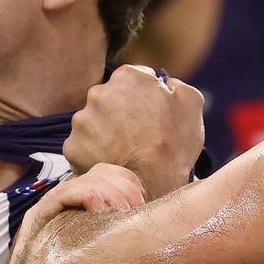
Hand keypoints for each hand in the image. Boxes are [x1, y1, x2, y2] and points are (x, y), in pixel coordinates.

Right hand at [3, 164, 145, 263]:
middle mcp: (67, 197)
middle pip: (103, 172)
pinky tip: (103, 212)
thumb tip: (153, 232)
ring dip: (112, 194)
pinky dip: (90, 197)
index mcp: (84, 202)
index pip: (111, 173)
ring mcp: (52, 204)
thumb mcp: (101, 252)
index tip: (143, 205)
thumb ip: (119, 236)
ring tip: (123, 214)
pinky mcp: (38, 215)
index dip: (131, 183)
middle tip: (137, 212)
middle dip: (126, 189)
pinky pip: (66, 193)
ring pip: (88, 180)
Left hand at [64, 64, 204, 197]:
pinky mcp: (72, 146)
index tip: (151, 113)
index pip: (134, 79)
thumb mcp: (191, 103)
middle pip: (110, 98)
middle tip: (138, 135)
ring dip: (106, 132)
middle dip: (121, 112)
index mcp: (127, 77)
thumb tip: (166, 83)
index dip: (145, 96)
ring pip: (94, 122)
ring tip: (125, 151)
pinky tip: (112, 161)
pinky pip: (83, 146)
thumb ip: (176, 84)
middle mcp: (98, 93)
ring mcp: (82, 120)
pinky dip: (94, 153)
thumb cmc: (174, 145)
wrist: (152, 186)